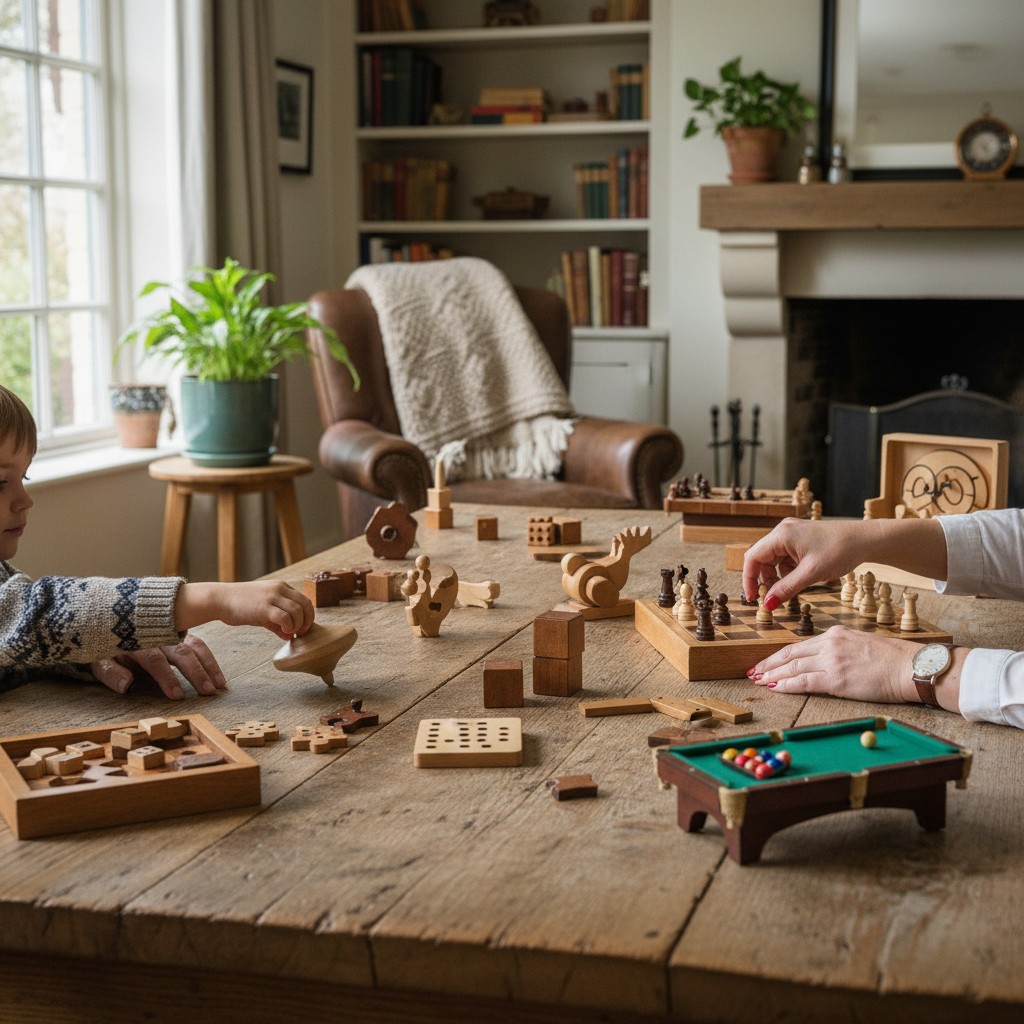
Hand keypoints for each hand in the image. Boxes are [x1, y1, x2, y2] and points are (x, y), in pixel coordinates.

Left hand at [90, 635, 227, 699]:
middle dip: (195, 672)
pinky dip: (210, 659)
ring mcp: (172, 632)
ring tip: (218, 685)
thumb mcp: (99, 660)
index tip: (177, 695)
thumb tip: (127, 685)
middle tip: (207, 690)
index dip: (166, 677)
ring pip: (195, 645)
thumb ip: (111, 673)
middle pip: (180, 651)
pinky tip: (218, 675)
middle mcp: (157, 634)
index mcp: (136, 641)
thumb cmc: (106, 648)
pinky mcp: (181, 634)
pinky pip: (198, 644)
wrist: (109, 622)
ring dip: (208, 665)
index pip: (154, 659)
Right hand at [175, 581, 314, 639]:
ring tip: (290, 633)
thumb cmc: (240, 606)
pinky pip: (285, 617)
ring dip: (298, 625)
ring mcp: (272, 597)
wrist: (220, 599)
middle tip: (301, 633)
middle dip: (307, 621)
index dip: (308, 616)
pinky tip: (283, 632)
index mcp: (281, 587)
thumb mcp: (263, 611)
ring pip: (298, 611)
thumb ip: (278, 623)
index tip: (302, 628)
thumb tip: (289, 636)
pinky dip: (288, 627)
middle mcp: (279, 589)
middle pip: (306, 604)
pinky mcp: (264, 607)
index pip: (304, 600)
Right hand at [742, 518, 870, 608]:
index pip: (753, 557)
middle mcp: (783, 532)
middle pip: (762, 559)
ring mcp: (792, 534)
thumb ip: (786, 589)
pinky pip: (786, 558)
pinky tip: (800, 580)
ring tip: (788, 592)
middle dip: (764, 580)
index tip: (752, 598)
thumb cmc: (840, 550)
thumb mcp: (811, 574)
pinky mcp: (801, 540)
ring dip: (777, 577)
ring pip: (774, 560)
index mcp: (781, 535)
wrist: (865, 539)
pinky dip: (788, 572)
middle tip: (771, 599)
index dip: (749, 579)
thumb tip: (768, 604)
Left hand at [747, 627, 919, 703]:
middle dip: (769, 664)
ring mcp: (831, 661)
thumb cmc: (894, 659)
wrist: (912, 667)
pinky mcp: (836, 679)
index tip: (767, 662)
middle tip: (753, 671)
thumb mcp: (862, 644)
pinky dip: (786, 686)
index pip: (800, 646)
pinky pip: (803, 683)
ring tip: (758, 681)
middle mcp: (830, 644)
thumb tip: (827, 660)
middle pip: (790, 655)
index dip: (780, 656)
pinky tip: (774, 688)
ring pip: (792, 668)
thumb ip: (841, 649)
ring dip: (772, 675)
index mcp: (836, 634)